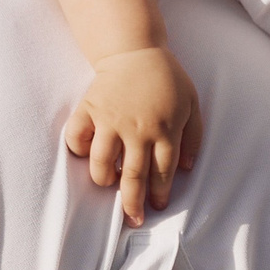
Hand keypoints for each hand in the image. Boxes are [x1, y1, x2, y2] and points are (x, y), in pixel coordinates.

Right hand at [64, 48, 202, 225]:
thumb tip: (186, 169)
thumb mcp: (191, 103)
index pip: (162, 172)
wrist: (134, 49)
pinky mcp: (90, 109)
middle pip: (133, 176)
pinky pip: (77, 137)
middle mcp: (137, 129)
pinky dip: (79, 149)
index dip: (159, 193)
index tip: (156, 206)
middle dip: (132, 204)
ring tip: (107, 184)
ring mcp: (111, 120)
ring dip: (103, 180)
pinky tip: (86, 154)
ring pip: (101, 163)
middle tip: (133, 220)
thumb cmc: (165, 78)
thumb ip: (192, 137)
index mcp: (164, 130)